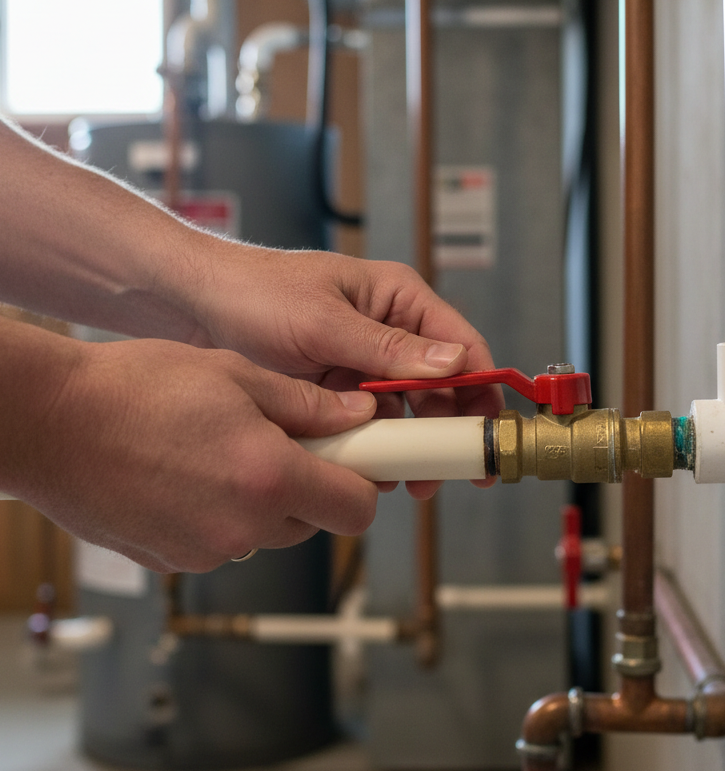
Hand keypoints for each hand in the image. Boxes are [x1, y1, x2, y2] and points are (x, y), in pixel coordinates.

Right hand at [2, 326, 378, 571]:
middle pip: (312, 522)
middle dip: (308, 485)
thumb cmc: (134, 388)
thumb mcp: (234, 374)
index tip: (355, 459)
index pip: (356, 509)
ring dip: (261, 500)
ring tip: (219, 450)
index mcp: (269, 478)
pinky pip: (220, 542)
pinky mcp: (171, 562)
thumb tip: (356, 419)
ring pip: (265, 532)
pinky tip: (186, 474)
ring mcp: (203, 553)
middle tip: (277, 440)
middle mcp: (242, 528)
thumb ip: (306, 405)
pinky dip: (219, 515)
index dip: (361, 482)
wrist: (48, 422)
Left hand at [179, 245, 503, 497]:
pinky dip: (372, 448)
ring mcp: (362, 365)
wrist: (192, 309)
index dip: (481, 390)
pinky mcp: (337, 392)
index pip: (461, 345)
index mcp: (397, 299)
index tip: (486, 433)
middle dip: (443, 431)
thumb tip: (453, 364)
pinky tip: (366, 468)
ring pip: (405, 413)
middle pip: (440, 388)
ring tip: (400, 478)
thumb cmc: (254, 292)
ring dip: (407, 446)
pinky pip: (368, 426)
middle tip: (438, 472)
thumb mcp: (322, 321)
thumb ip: (387, 348)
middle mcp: (388, 332)